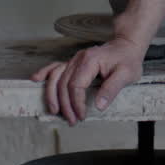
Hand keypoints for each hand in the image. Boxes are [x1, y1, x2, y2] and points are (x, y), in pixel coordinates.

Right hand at [30, 36, 145, 124]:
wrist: (127, 45)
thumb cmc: (128, 59)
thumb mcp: (126, 74)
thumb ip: (112, 89)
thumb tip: (98, 105)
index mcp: (90, 61)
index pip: (76, 85)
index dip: (76, 103)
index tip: (82, 116)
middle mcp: (78, 59)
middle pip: (63, 84)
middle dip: (65, 105)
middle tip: (71, 120)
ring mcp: (74, 60)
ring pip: (56, 77)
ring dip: (53, 95)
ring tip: (55, 111)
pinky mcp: (73, 62)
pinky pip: (55, 67)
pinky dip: (45, 73)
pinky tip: (36, 79)